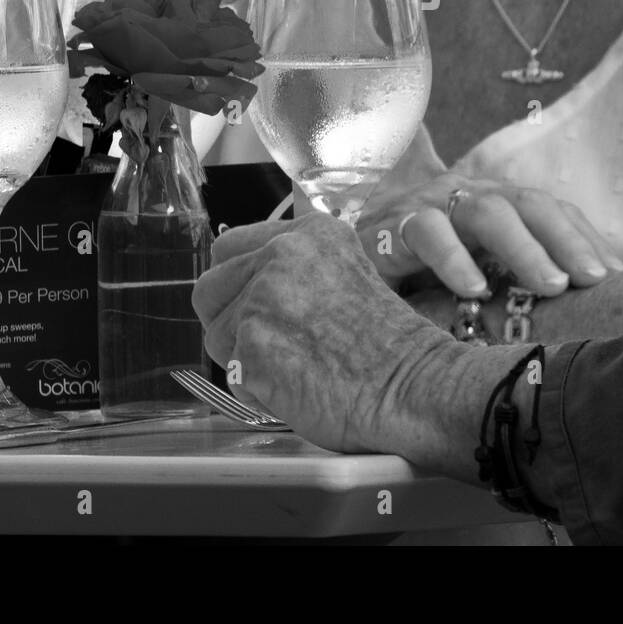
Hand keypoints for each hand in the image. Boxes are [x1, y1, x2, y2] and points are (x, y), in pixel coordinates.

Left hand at [193, 214, 454, 451]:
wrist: (413, 385)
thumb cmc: (388, 344)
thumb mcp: (344, 272)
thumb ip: (294, 268)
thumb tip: (244, 283)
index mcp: (306, 232)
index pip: (228, 247)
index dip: (235, 283)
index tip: (249, 305)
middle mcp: (280, 255)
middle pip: (209, 287)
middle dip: (227, 319)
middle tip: (265, 344)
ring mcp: (262, 300)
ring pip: (216, 334)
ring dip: (244, 358)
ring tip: (294, 368)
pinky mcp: (252, 348)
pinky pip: (232, 375)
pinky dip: (257, 391)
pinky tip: (297, 389)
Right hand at [357, 173, 622, 297]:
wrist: (337, 251)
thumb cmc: (417, 272)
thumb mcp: (474, 272)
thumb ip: (518, 280)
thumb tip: (589, 305)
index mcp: (493, 204)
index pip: (549, 208)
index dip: (584, 236)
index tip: (618, 276)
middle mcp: (464, 197)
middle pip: (525, 202)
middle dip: (565, 237)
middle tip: (593, 278)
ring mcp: (427, 207)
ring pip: (482, 210)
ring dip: (521, 245)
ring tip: (550, 284)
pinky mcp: (388, 228)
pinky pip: (424, 233)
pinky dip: (453, 258)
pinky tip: (474, 289)